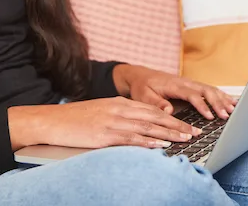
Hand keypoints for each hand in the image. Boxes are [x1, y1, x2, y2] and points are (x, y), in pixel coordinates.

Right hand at [7, 97, 201, 150]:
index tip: (187, 125)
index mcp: (119, 103)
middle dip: (178, 125)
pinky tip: (161, 146)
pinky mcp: (105, 136)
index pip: (152, 110)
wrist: (52, 121)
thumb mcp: (101, 111)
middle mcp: (119, 110)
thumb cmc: (75, 119)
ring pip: (148, 128)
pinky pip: (132, 139)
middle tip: (195, 132)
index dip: (172, 118)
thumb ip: (120, 116)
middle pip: (155, 117)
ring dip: (169, 134)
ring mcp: (113, 122)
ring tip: (185, 139)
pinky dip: (149, 142)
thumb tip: (139, 127)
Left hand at [113, 64, 237, 120]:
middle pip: (205, 90)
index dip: (202, 105)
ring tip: (234, 109)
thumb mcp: (143, 96)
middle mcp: (185, 82)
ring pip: (210, 89)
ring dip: (222, 99)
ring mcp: (190, 83)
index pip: (192, 95)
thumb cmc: (141, 87)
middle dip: (218, 102)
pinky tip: (232, 102)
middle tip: (227, 115)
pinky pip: (209, 90)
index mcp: (174, 85)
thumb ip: (156, 103)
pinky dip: (221, 95)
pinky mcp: (192, 86)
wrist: (140, 76)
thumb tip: (169, 111)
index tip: (210, 117)